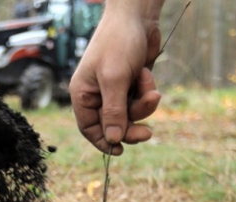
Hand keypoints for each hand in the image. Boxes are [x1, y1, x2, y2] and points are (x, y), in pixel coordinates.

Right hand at [70, 10, 162, 154]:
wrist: (138, 17)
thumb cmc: (119, 43)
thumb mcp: (114, 79)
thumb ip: (113, 111)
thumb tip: (112, 139)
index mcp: (83, 94)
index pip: (89, 128)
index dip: (103, 142)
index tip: (120, 151)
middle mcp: (97, 95)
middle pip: (113, 125)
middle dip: (131, 127)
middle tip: (148, 134)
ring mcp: (115, 90)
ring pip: (131, 114)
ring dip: (144, 104)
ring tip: (152, 90)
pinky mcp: (132, 84)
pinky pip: (141, 100)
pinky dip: (148, 91)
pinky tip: (147, 74)